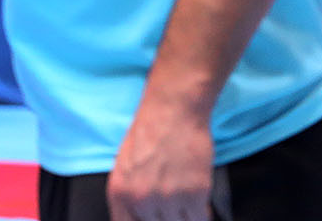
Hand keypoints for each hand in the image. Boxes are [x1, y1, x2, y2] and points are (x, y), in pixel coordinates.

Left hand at [106, 98, 214, 220]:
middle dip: (164, 216)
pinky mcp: (195, 195)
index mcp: (119, 192)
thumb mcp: (124, 166)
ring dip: (184, 214)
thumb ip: (129, 195)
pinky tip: (198, 200)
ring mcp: (168, 198)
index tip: (153, 217)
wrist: (172, 111)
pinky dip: (201, 213)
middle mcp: (140, 199)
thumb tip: (137, 215)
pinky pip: (200, 219)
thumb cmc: (148, 134)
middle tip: (172, 203)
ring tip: (184, 199)